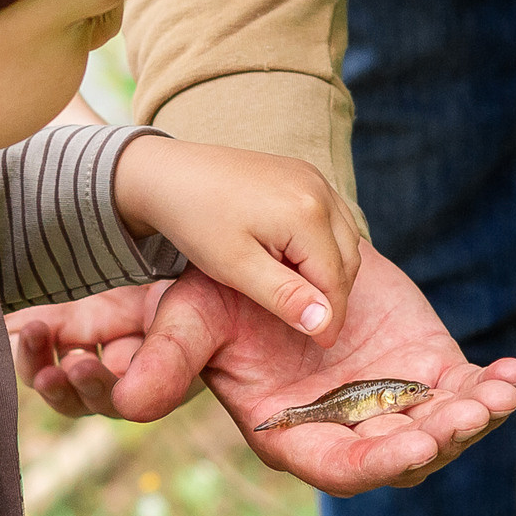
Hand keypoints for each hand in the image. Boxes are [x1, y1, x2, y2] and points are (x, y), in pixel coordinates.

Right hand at [10, 245, 515, 495]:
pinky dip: (494, 387)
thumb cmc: (219, 296)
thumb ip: (166, 359)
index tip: (410, 445)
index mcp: (294, 434)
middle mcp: (347, 430)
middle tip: (463, 418)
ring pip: (442, 430)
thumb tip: (127, 399)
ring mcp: (391, 403)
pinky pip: (466, 391)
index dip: (376, 463)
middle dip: (436, 442)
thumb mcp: (191, 319)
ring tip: (495, 394)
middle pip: (400, 458)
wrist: (269, 257)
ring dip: (472, 417)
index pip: (339, 468)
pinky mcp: (424, 370)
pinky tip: (513, 372)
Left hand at [110, 137, 361, 341]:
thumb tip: (325, 323)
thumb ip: (284, 296)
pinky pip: (331, 216)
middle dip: (335, 294)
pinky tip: (298, 261)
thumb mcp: (237, 268)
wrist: (168, 174)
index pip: (335, 279)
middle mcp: (318, 189)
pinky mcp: (303, 173)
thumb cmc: (196, 221)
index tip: (323, 343)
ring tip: (305, 295)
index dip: (331, 316)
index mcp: (307, 214)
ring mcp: (312, 177)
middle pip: (347, 257)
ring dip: (332, 268)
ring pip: (344, 236)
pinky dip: (324, 244)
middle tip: (314, 324)